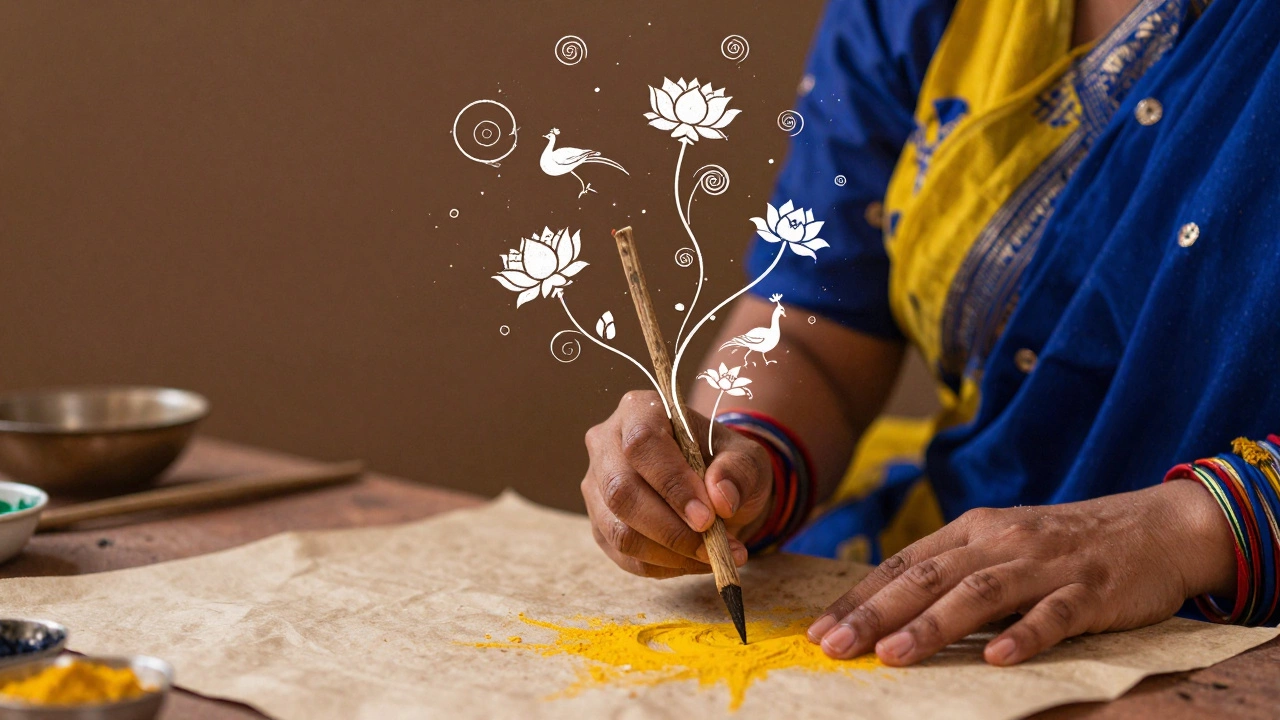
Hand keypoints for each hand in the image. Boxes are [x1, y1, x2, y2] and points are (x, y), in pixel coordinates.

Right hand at [581, 390, 774, 577]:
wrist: (711, 486)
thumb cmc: (725, 463)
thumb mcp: (747, 459)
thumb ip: (738, 471)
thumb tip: (721, 499)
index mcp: (640, 410)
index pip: (642, 443)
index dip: (671, 483)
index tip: (707, 517)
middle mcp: (606, 443)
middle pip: (620, 490)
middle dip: (669, 528)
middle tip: (712, 545)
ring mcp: (597, 485)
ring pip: (618, 530)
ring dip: (669, 553)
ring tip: (712, 556)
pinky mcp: (599, 523)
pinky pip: (623, 555)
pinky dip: (663, 567)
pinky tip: (693, 560)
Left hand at [807, 480, 1236, 665]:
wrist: (1155, 528)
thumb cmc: (1064, 546)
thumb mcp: (1001, 547)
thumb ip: (953, 572)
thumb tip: (889, 607)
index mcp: (972, 532)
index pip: (902, 564)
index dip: (859, 597)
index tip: (819, 629)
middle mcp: (1000, 542)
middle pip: (927, 577)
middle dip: (876, 613)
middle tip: (835, 645)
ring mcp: (1045, 565)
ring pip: (979, 593)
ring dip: (933, 625)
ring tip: (893, 654)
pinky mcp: (1090, 590)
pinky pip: (1054, 615)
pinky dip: (1024, 634)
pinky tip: (997, 657)